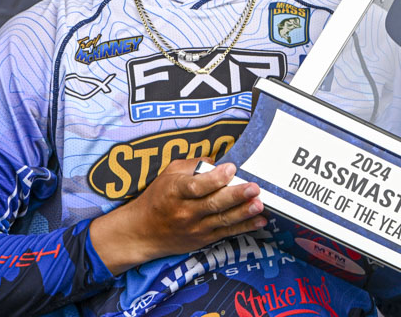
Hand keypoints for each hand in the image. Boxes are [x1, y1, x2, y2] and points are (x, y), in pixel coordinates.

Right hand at [90, 159, 266, 274]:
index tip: (231, 168)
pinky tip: (259, 221)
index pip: (197, 186)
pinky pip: (226, 233)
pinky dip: (244, 227)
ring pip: (223, 219)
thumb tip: (215, 161)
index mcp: (175, 191)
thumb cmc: (157, 198)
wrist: (142, 232)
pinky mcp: (202, 239)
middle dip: (236, 196)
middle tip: (254, 188)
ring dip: (243, 212)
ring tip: (259, 204)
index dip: (215, 178)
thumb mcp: (168, 174)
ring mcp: (195, 228)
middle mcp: (185, 211)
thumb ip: (191, 165)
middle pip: (213, 203)